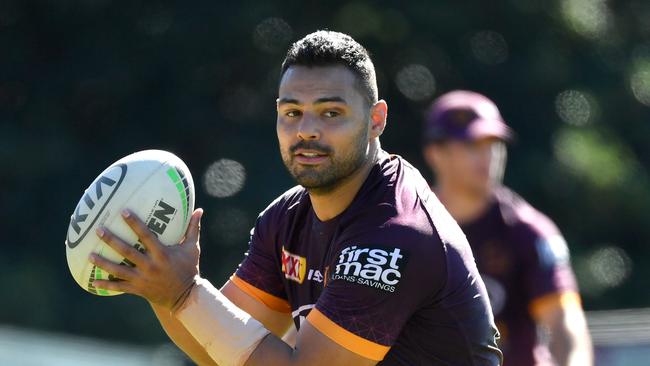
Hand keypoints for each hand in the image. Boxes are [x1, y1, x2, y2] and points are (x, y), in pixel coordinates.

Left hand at [89, 208, 203, 309]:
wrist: (186, 297)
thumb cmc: (189, 269)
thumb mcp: (193, 248)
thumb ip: (193, 228)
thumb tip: (199, 209)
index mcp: (162, 254)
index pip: (146, 236)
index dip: (134, 223)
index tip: (123, 212)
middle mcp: (150, 266)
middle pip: (127, 251)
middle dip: (112, 240)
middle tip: (99, 229)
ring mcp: (142, 279)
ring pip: (119, 270)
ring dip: (103, 262)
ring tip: (89, 254)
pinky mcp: (138, 290)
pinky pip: (119, 287)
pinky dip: (107, 284)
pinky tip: (93, 280)